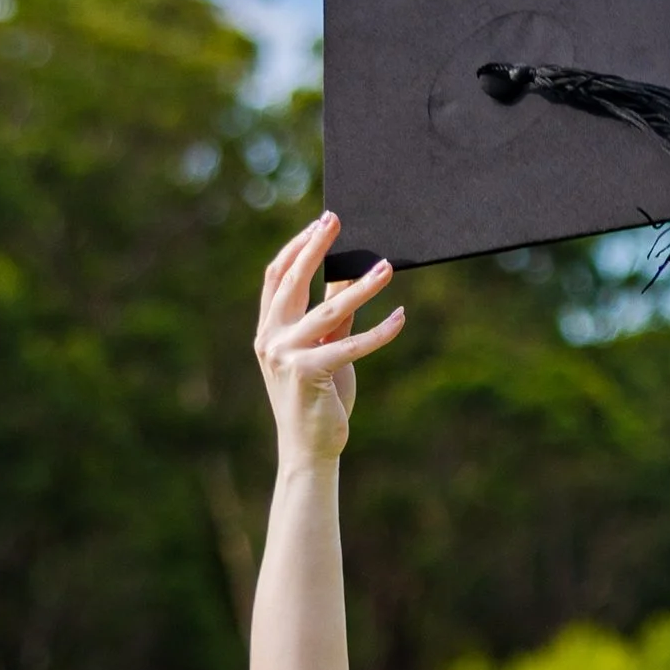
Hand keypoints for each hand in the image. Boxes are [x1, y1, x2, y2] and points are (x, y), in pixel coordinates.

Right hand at [255, 211, 403, 463]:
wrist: (309, 448)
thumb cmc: (318, 399)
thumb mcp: (322, 351)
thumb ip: (331, 317)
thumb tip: (347, 276)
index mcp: (268, 331)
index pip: (277, 279)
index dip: (296, 248)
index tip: (318, 225)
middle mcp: (271, 340)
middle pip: (294, 282)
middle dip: (315, 247)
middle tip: (335, 221)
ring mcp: (287, 357)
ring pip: (329, 310)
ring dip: (362, 287)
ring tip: (385, 267)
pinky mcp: (310, 374)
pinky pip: (352, 345)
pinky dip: (380, 331)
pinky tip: (400, 317)